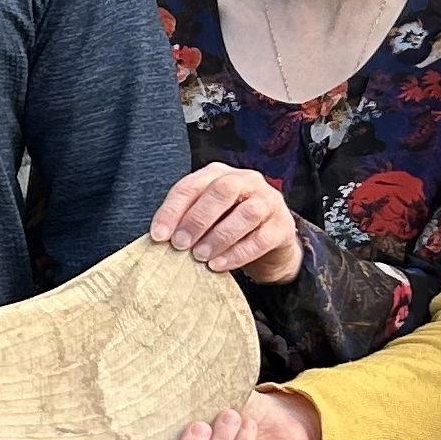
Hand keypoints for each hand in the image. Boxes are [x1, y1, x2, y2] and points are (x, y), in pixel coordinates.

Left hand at [149, 164, 303, 283]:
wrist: (269, 244)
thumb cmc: (229, 226)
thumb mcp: (206, 219)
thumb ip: (186, 221)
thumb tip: (160, 239)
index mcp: (219, 174)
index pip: (191, 185)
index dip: (172, 210)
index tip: (158, 235)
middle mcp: (246, 181)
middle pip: (222, 191)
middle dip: (197, 219)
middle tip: (180, 245)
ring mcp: (268, 201)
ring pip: (246, 213)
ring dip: (219, 237)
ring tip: (200, 256)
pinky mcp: (282, 226)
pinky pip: (261, 238)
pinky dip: (237, 253)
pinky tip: (219, 265)